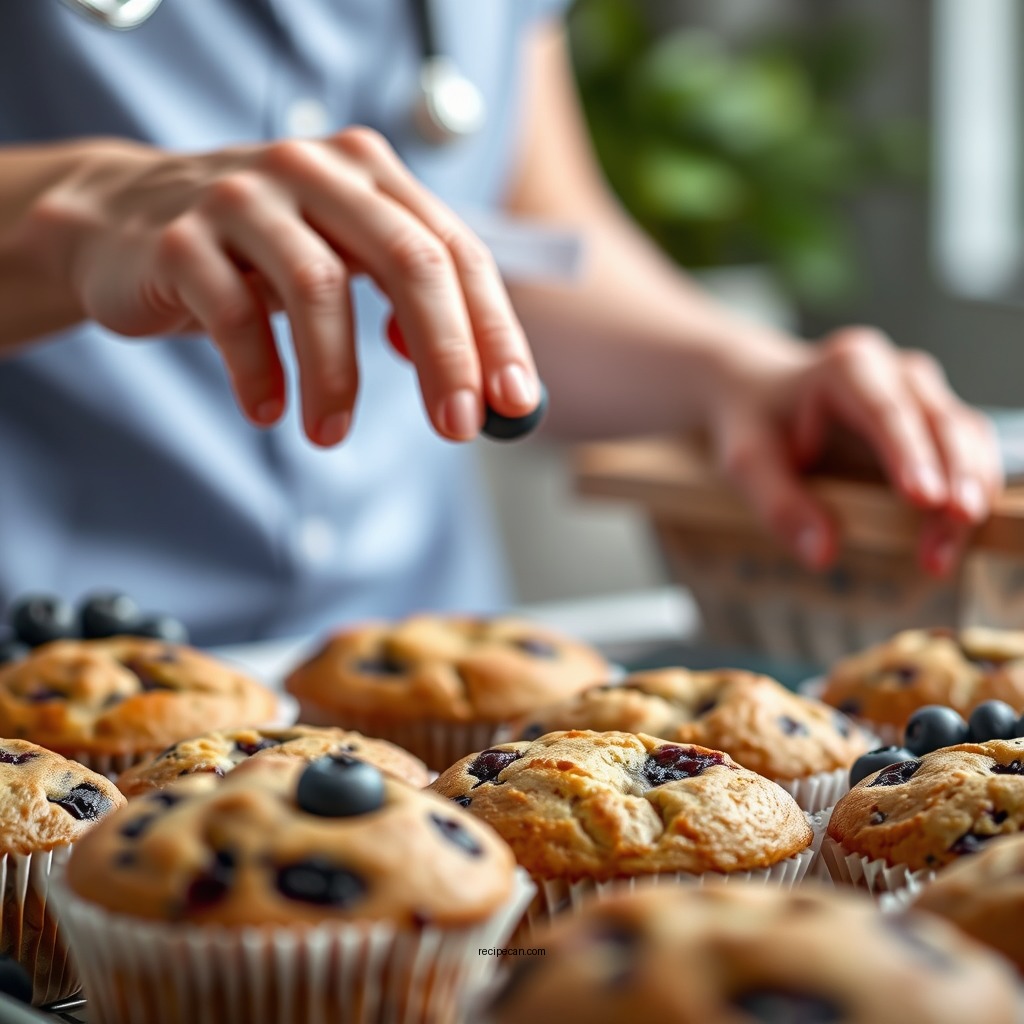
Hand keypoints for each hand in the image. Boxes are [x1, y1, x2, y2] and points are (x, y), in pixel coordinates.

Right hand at [27, 130, 538, 444]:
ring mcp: (243, 198)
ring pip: (318, 287)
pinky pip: (233, 314)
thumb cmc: (257, 257)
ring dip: (336, 378)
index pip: (455, 250)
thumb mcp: (343, 261)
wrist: (122, 222)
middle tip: (458, 428)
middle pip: (407, 260)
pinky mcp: (180, 239)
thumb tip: (480, 384)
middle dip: (445, 353)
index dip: (492, 330)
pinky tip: (267, 410)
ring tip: (330, 437)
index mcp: (370, 173)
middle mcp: (314, 171)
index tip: (515, 402)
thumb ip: (409, 304)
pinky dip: (258, 374)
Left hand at [710, 327, 1001, 576]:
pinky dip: (967, 492)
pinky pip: (967, 452)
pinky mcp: (934, 421)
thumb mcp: (747, 461)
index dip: (909, 453)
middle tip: (952, 527)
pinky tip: (952, 537)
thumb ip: (780, 503)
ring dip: (967, 492)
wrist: (759, 392)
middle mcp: (894, 372)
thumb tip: (822, 554)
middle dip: (953, 477)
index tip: (924, 499)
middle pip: (937, 421)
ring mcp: (921, 394)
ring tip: (942, 554)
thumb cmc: (755, 424)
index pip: (885, 410)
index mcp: (845, 367)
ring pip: (964, 436)